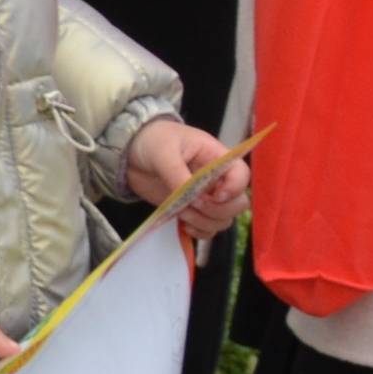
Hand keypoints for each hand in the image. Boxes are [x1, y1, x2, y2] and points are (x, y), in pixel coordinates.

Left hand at [130, 120, 246, 246]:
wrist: (130, 154)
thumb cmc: (152, 141)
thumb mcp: (163, 151)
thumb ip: (177, 174)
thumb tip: (190, 197)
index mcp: (216, 157)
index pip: (242, 174)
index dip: (235, 188)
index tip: (214, 195)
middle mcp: (216, 180)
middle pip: (238, 203)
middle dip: (217, 210)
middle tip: (191, 204)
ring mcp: (206, 197)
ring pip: (224, 220)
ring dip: (205, 222)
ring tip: (180, 212)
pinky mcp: (193, 211)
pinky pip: (208, 229)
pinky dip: (200, 232)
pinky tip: (183, 225)